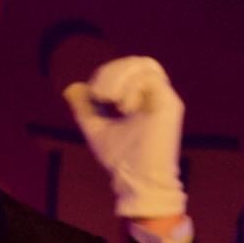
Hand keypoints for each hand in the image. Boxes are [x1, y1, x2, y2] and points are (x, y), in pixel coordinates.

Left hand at [61, 56, 187, 221]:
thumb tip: (73, 87)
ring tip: (109, 98)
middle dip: (111, 72)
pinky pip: (150, 79)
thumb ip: (85, 108)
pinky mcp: (171, 105)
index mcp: (143, 99)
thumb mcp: (96, 128)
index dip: (107, 73)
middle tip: (100, 95)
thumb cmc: (121, 159)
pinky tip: (124, 109)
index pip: (128, 68)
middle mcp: (157, 96)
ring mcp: (166, 99)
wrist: (138, 180)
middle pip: (135, 62)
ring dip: (120, 76)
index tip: (94, 95)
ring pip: (144, 64)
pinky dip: (131, 88)